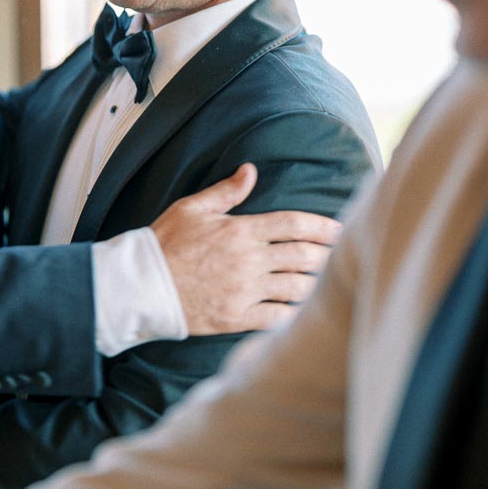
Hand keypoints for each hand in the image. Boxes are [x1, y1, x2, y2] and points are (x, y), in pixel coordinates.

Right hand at [152, 164, 341, 334]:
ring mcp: (244, 291)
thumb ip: (225, 191)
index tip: (340, 229)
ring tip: (329, 280)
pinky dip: (296, 313)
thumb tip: (250, 170)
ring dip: (316, 283)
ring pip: (296, 287)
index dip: (321, 226)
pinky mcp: (237, 318)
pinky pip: (277, 317)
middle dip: (327, 254)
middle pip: (302, 255)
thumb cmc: (164, 243)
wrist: (141, 286)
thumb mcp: (191, 208)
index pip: (293, 224)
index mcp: (240, 231)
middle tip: (346, 253)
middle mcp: (248, 261)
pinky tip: (306, 310)